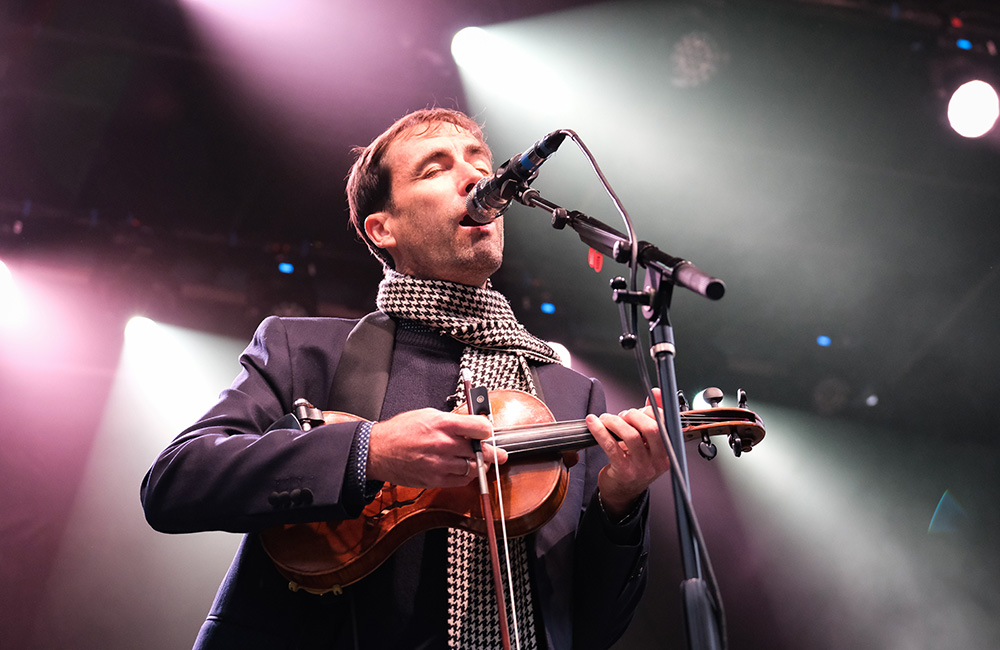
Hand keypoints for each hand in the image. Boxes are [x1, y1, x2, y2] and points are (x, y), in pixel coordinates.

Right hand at [366, 408, 507, 487]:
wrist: (378, 451)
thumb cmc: (401, 431)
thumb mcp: (428, 414)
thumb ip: (452, 420)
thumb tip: (471, 424)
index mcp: (443, 424)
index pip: (480, 427)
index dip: (487, 430)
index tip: (488, 432)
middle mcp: (444, 444)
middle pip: (481, 450)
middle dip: (492, 452)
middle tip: (499, 454)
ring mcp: (440, 464)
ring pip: (474, 468)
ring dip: (481, 465)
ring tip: (481, 462)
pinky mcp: (435, 479)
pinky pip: (461, 480)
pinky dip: (467, 475)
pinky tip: (466, 470)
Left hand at [588, 388, 669, 519]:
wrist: (622, 491)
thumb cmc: (634, 463)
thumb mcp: (647, 443)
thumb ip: (652, 417)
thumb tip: (657, 393)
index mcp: (668, 451)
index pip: (665, 424)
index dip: (651, 411)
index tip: (639, 408)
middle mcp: (658, 460)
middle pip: (651, 428)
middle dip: (633, 415)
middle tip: (622, 415)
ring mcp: (642, 468)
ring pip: (630, 435)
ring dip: (615, 421)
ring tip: (606, 419)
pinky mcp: (624, 471)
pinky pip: (611, 446)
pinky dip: (600, 431)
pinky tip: (592, 422)